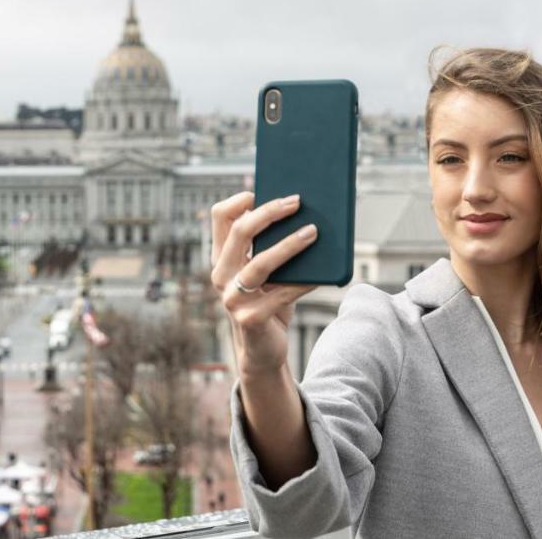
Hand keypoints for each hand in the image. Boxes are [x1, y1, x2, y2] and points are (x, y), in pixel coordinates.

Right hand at [209, 191, 318, 378]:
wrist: (263, 351)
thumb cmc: (268, 302)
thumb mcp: (263, 273)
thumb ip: (269, 248)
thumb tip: (304, 215)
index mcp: (222, 257)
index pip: (220, 216)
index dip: (240, 200)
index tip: (262, 190)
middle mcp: (221, 275)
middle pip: (240, 231)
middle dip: (270, 212)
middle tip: (296, 201)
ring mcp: (233, 298)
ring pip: (261, 263)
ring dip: (289, 244)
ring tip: (313, 232)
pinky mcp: (251, 319)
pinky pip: (282, 294)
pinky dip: (303, 282)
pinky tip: (321, 275)